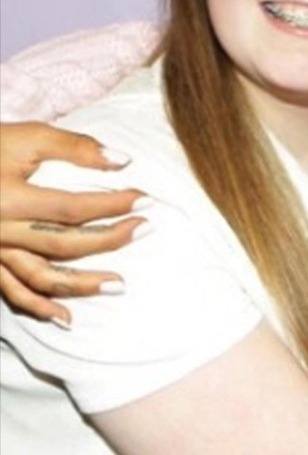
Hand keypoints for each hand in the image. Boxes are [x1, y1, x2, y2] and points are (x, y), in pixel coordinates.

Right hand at [0, 122, 146, 324]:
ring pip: (40, 276)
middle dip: (109, 240)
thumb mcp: (27, 136)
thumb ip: (75, 147)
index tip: (146, 201)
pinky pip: (10, 293)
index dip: (112, 205)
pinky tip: (65, 318)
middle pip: (64, 244)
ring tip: (118, 285)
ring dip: (81, 285)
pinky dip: (37, 307)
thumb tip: (123, 160)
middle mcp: (1, 230)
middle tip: (144, 231)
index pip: (73, 208)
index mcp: (11, 199)